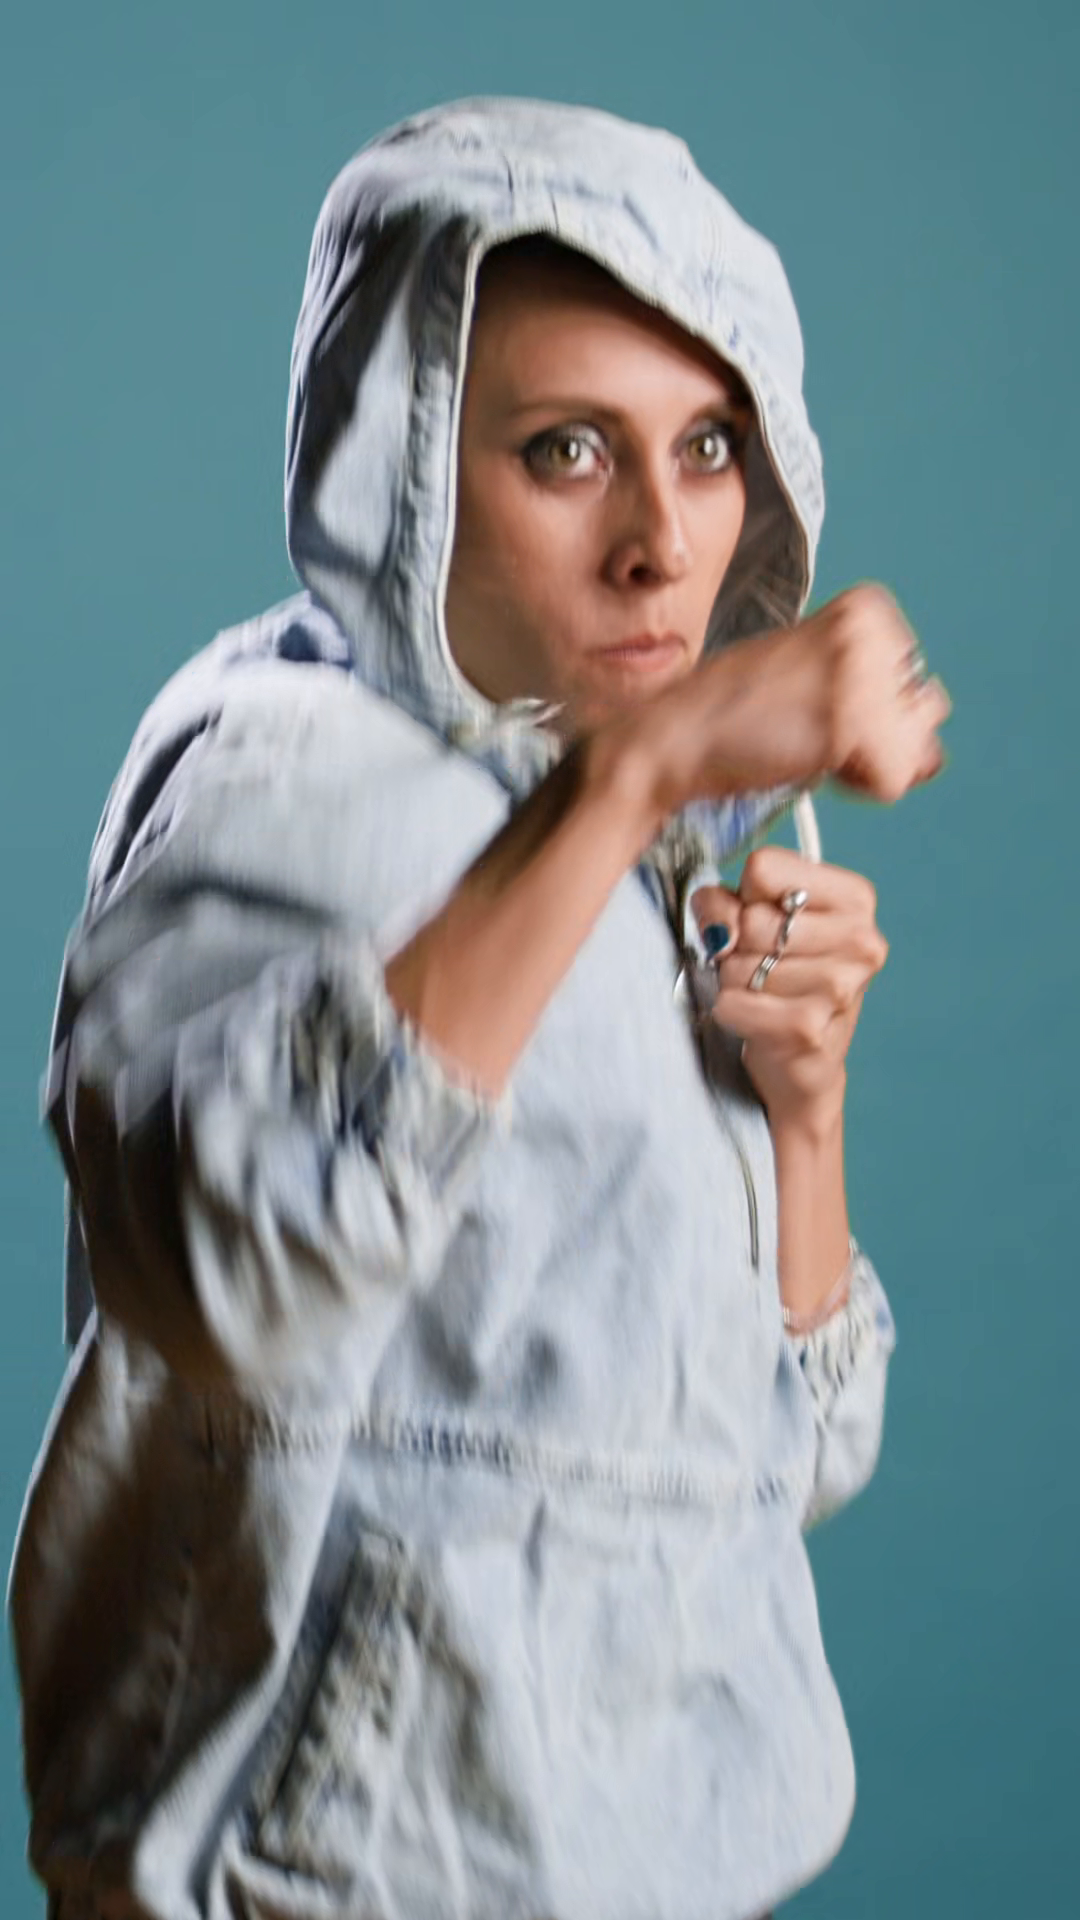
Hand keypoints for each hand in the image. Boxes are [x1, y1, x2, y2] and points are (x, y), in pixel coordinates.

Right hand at [604, 581, 950, 833]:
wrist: (675, 736)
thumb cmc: (737, 711)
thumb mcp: (815, 673)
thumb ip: (878, 694)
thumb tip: (935, 756)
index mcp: (867, 606)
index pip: (915, 680)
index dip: (871, 707)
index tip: (814, 702)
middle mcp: (872, 630)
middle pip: (925, 712)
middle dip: (879, 735)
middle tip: (808, 726)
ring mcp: (863, 676)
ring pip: (916, 750)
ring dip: (869, 763)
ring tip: (810, 742)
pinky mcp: (853, 724)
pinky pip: (894, 782)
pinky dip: (857, 789)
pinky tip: (810, 761)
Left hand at [691, 847, 887, 1132]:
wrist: (804, 1059)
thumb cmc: (781, 976)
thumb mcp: (754, 920)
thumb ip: (725, 902)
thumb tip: (722, 932)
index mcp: (855, 898)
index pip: (764, 867)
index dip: (744, 896)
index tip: (759, 918)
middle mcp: (861, 940)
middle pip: (751, 920)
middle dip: (737, 945)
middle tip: (759, 966)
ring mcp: (841, 987)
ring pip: (739, 964)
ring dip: (734, 982)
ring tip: (762, 993)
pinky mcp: (810, 1029)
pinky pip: (734, 1003)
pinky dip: (729, 1011)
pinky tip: (754, 1018)